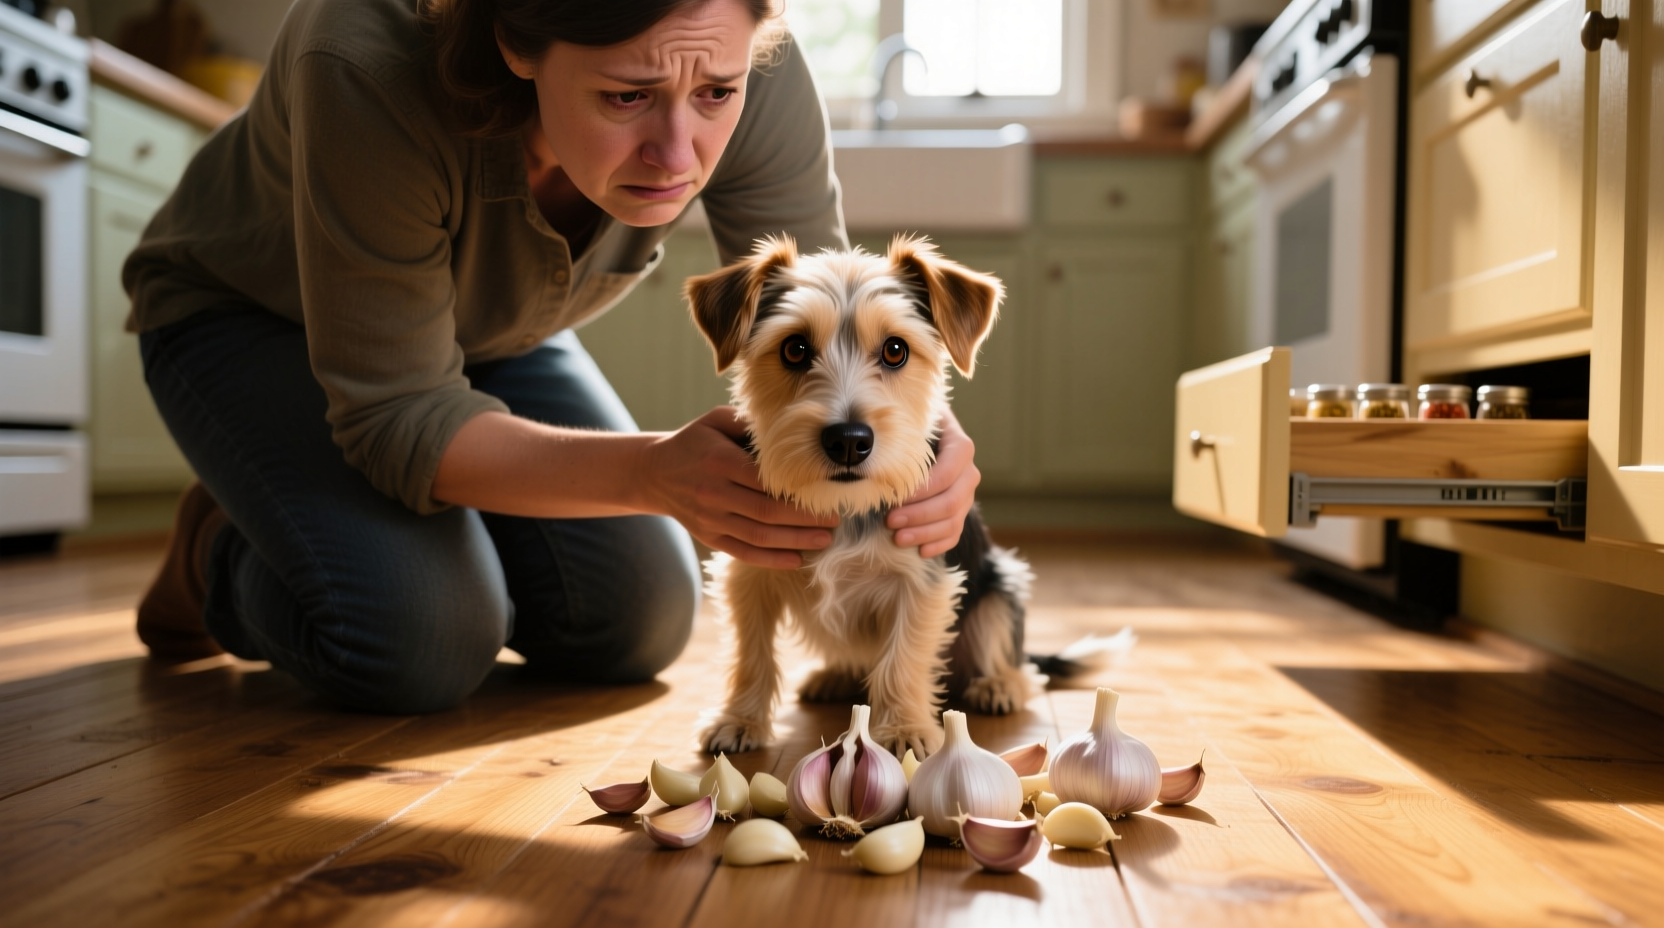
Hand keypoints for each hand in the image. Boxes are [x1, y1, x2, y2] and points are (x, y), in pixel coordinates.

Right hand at [645, 406, 837, 568]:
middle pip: (768, 512)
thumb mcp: (716, 421)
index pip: (766, 480)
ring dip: (796, 541)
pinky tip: (796, 559)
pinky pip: (743, 552)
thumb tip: (789, 429)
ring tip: (825, 540)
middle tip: (835, 519)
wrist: (654, 473)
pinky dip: (771, 559)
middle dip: (806, 518)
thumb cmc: (695, 442)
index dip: (798, 490)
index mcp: (720, 462)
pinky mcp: (709, 537)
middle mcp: (714, 493)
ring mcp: (710, 519)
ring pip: (759, 536)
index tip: (826, 490)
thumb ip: (749, 423)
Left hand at [887, 411, 979, 557]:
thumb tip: (873, 445)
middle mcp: (969, 473)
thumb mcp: (912, 420)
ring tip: (898, 539)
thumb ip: (903, 430)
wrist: (928, 434)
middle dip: (919, 515)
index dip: (922, 490)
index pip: (947, 473)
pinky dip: (939, 544)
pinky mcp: (960, 512)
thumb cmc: (914, 426)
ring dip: (925, 533)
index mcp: (960, 447)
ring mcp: (967, 495)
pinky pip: (955, 534)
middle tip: (890, 521)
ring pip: (953, 521)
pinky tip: (920, 551)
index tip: (895, 498)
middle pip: (951, 501)